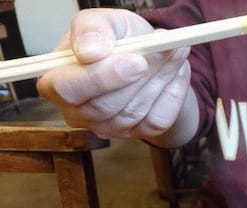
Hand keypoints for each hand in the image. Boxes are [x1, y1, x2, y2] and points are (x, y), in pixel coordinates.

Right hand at [37, 8, 191, 139]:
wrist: (149, 58)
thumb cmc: (118, 39)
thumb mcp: (104, 21)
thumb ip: (92, 29)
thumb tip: (91, 52)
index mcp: (56, 82)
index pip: (67, 89)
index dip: (101, 77)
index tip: (135, 60)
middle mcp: (78, 112)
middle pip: (104, 106)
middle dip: (138, 78)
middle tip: (162, 50)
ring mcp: (108, 128)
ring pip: (134, 112)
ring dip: (160, 79)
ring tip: (174, 51)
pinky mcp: (137, 133)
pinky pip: (158, 120)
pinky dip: (173, 93)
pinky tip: (176, 71)